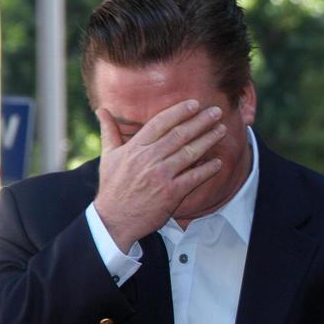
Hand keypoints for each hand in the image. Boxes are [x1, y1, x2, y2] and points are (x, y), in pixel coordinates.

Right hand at [93, 100, 226, 249]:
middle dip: (200, 121)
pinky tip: (218, 162)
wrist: (114, 220)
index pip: (160, 123)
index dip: (179, 112)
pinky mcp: (171, 193)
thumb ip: (109, 131)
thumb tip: (101, 110)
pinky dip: (207, 169)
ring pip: (189, 153)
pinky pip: (193, 177)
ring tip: (221, 130)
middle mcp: (148, 159)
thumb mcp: (108, 157)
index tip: (194, 104)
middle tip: (216, 112)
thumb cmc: (112, 187)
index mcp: (134, 148)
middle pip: (179, 135)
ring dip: (208, 140)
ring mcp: (161, 176)